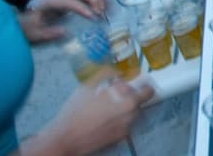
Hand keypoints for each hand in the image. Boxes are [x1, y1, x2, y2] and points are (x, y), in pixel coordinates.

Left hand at [20, 0, 107, 43]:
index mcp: (48, 0)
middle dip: (94, 0)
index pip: (68, 1)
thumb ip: (47, 34)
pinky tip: (106, 6)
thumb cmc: (30, 28)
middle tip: (101, 14)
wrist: (25, 21)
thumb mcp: (34, 34)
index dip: (81, 7)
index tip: (92, 17)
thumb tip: (64, 31)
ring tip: (106, 11)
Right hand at [39, 76, 155, 153]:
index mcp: (128, 102)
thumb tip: (116, 71)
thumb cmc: (76, 111)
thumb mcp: (89, 85)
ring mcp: (125, 131)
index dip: (143, 85)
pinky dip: (116, 122)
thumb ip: (107, 75)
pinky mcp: (117, 141)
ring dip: (123, 110)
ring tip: (107, 107)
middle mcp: (131, 117)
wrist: (64, 139)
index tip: (138, 82)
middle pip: (138, 103)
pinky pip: (122, 127)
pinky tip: (102, 119)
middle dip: (130, 97)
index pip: (148, 91)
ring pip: (130, 115)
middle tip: (117, 94)